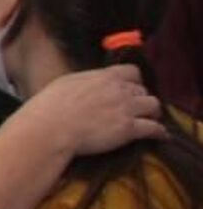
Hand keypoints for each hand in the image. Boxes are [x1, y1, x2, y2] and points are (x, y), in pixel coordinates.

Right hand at [14, 64, 164, 159]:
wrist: (50, 129)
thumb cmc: (49, 107)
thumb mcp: (66, 83)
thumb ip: (86, 82)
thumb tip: (90, 86)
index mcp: (103, 76)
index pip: (132, 72)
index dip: (134, 81)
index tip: (131, 88)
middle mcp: (119, 89)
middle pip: (143, 91)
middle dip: (140, 99)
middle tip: (135, 109)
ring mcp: (126, 108)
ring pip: (154, 106)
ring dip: (152, 113)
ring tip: (149, 120)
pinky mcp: (129, 129)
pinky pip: (154, 128)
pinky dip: (159, 133)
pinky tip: (160, 136)